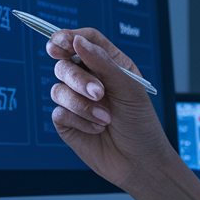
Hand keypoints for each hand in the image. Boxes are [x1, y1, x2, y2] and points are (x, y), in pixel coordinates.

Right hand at [47, 28, 173, 189]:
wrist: (140, 162)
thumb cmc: (141, 123)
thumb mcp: (128, 88)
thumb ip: (102, 63)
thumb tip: (76, 41)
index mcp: (108, 65)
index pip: (83, 41)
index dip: (68, 37)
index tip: (61, 43)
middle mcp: (90, 79)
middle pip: (65, 63)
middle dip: (79, 79)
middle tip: (99, 93)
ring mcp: (76, 100)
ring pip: (58, 89)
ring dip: (82, 105)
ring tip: (106, 118)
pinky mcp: (68, 122)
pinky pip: (59, 113)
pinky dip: (80, 120)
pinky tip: (98, 128)